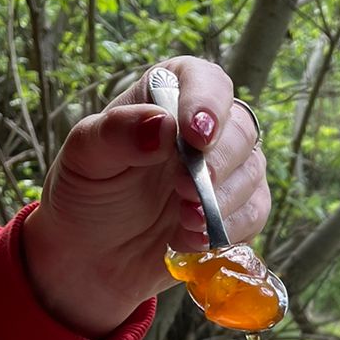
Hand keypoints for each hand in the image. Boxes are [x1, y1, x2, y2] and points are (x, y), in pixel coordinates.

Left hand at [22, 56, 269, 338]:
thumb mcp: (84, 160)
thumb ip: (117, 134)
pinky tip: (192, 239)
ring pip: (252, 171)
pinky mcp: (237, 210)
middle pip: (240, 127)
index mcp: (167, 98)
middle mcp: (204, 129)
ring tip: (185, 221)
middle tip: (185, 190)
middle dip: (218, 162)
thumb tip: (162, 123)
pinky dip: (229, 229)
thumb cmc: (86, 196)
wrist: (93, 257)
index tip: (196, 136)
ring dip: (223, 200)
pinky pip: (254, 213)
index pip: (205, 81)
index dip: (208, 103)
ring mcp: (226, 170)